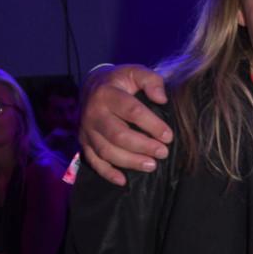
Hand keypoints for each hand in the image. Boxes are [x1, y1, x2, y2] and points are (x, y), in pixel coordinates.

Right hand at [80, 65, 172, 185]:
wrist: (93, 86)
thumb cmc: (121, 82)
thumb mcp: (135, 72)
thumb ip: (150, 80)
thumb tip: (162, 99)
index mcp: (107, 93)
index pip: (131, 111)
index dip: (151, 125)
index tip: (168, 136)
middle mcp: (94, 112)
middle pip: (118, 135)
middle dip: (143, 146)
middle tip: (163, 153)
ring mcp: (87, 129)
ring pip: (107, 151)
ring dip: (130, 161)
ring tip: (151, 165)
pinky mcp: (84, 142)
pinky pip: (93, 161)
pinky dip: (107, 173)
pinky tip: (124, 181)